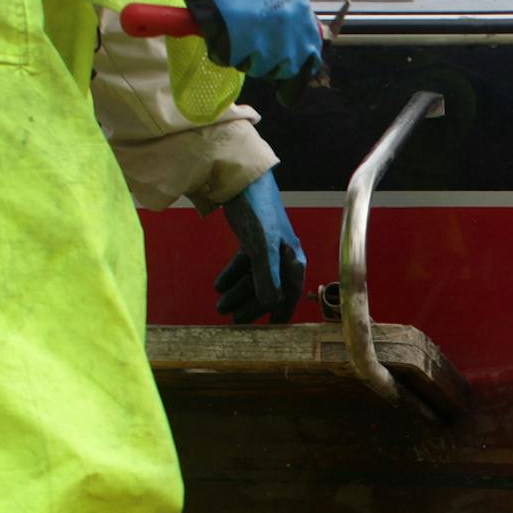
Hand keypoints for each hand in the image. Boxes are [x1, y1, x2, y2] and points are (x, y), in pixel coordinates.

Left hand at [214, 171, 304, 323]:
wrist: (243, 180)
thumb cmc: (258, 212)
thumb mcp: (262, 247)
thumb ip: (266, 277)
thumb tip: (270, 305)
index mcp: (292, 260)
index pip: (289, 295)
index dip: (279, 314)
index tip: (269, 332)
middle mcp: (283, 257)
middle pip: (269, 289)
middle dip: (251, 306)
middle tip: (233, 321)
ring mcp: (268, 248)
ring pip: (254, 278)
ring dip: (238, 293)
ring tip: (220, 305)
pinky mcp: (253, 239)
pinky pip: (245, 264)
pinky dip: (232, 276)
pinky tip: (219, 285)